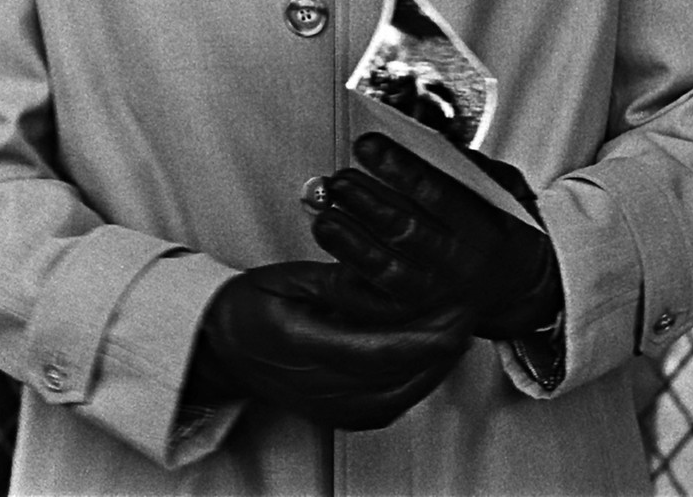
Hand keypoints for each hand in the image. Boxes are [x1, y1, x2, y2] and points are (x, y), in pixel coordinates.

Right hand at [184, 259, 470, 429]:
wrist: (223, 350)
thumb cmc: (251, 306)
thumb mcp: (288, 279)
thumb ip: (336, 281)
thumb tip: (381, 276)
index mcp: (301, 343)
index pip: (376, 349)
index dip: (424, 334)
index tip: (455, 310)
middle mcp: (317, 386)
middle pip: (396, 373)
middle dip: (441, 344)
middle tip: (470, 309)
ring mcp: (328, 408)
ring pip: (400, 393)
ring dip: (436, 363)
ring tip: (461, 327)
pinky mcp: (338, 417)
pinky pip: (390, 404)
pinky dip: (418, 380)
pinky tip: (435, 357)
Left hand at [309, 133, 561, 340]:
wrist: (518, 287)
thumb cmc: (503, 226)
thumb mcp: (506, 189)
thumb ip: (472, 167)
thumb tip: (425, 143)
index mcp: (486, 230)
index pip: (437, 194)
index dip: (399, 169)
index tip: (368, 145)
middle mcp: (461, 267)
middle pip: (406, 231)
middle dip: (366, 202)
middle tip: (340, 179)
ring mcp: (439, 296)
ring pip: (387, 271)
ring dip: (350, 243)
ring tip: (324, 216)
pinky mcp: (418, 318)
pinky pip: (376, 306)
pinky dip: (347, 286)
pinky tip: (325, 264)